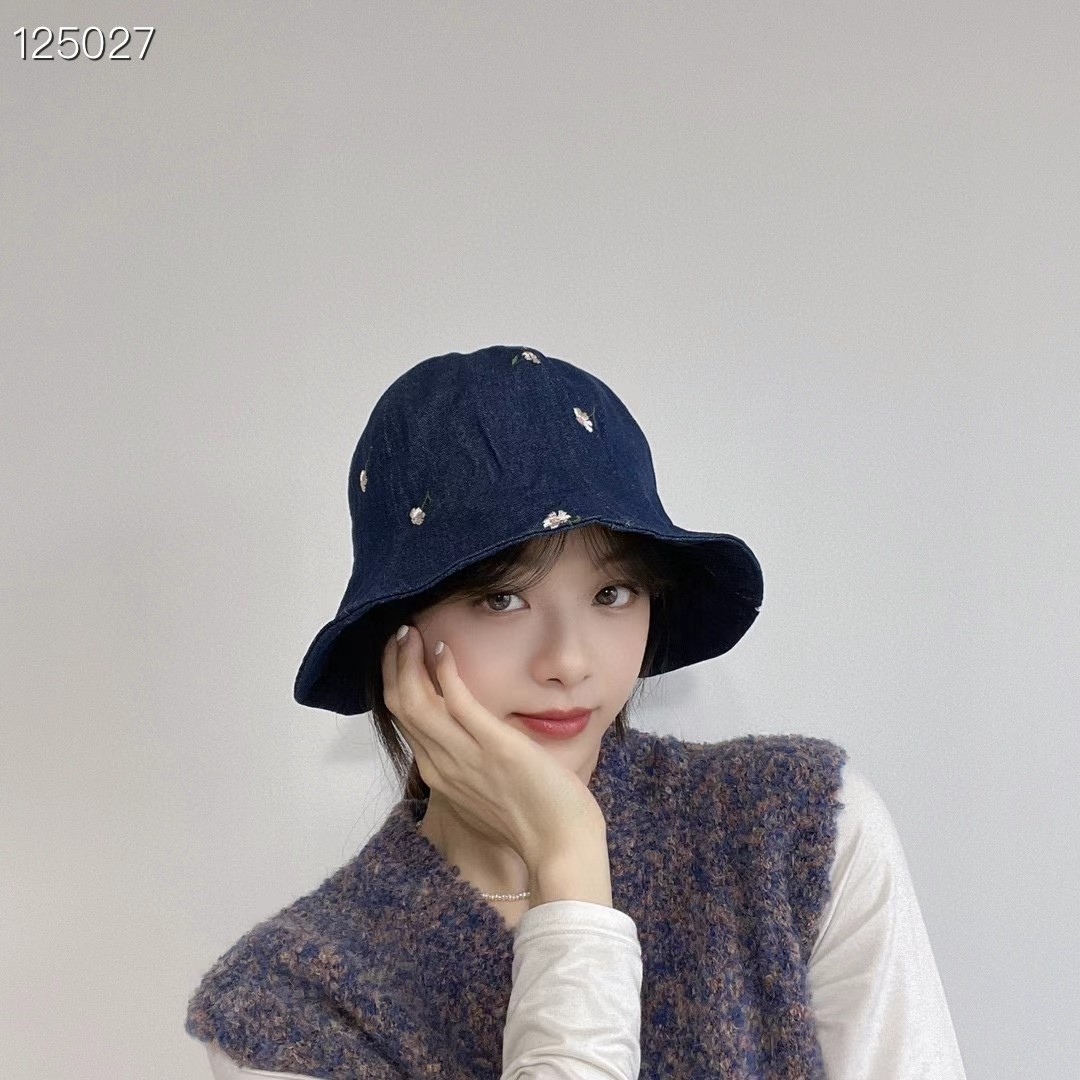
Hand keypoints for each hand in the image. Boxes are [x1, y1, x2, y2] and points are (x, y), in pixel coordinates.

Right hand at [381, 624, 606, 868]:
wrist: (561, 847)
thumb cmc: (534, 822)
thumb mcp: (487, 793)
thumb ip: (472, 768)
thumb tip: (473, 746)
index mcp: (439, 776)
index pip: (403, 721)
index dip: (395, 683)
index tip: (399, 656)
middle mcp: (442, 765)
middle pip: (400, 706)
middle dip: (393, 665)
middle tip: (399, 634)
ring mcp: (466, 756)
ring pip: (415, 701)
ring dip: (408, 661)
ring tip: (411, 631)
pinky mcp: (495, 746)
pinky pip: (458, 702)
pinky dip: (446, 672)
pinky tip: (444, 648)